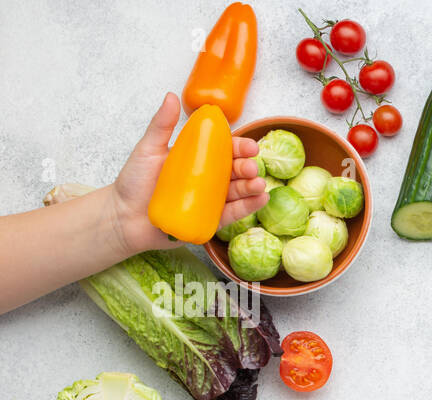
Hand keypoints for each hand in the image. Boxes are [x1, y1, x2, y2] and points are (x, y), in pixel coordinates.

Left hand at [110, 92, 267, 255]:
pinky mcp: (210, 222)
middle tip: (252, 167)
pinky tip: (260, 199)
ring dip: (252, 187)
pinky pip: (233, 214)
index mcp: (196, 159)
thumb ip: (161, 124)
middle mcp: (206, 179)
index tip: (249, 146)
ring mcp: (209, 201)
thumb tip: (172, 96)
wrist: (123, 217)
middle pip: (234, 171)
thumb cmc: (133, 183)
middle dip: (248, 168)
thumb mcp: (148, 149)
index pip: (222, 150)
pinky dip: (249, 207)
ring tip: (259, 185)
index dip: (238, 147)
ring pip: (237, 192)